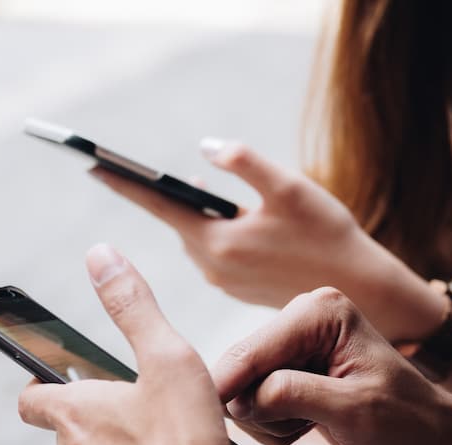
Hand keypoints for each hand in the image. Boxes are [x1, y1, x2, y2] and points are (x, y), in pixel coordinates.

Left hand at [18, 244, 230, 444]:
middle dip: (93, 413)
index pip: (31, 395)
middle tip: (135, 401)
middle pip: (65, 428)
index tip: (60, 373)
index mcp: (74, 413)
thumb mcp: (167, 359)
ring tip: (159, 437)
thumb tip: (100, 255)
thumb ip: (134, 306)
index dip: (41, 380)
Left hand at [91, 139, 442, 341]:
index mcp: (219, 241)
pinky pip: (214, 251)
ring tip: (196, 189)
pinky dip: (214, 231)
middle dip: (166, 195)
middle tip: (140, 169)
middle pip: (178, 221)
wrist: (359, 288)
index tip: (92, 164)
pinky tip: (230, 219)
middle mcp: (214, 266)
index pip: (161, 205)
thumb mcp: (290, 188)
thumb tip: (207, 148)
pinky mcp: (238, 287)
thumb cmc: (327, 234)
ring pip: (198, 236)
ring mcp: (225, 280)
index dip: (126, 183)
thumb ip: (245, 164)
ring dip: (196, 213)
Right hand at [213, 287, 451, 444]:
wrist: (430, 442)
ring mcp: (295, 348)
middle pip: (243, 369)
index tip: (215, 411)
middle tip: (301, 426)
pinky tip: (309, 425)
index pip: (255, 349)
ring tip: (312, 424)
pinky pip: (255, 403)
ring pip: (244, 390)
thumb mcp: (354, 409)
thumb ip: (294, 395)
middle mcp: (303, 322)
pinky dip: (275, 424)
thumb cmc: (408, 421)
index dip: (232, 383)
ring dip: (270, 420)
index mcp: (321, 312)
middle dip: (262, 407)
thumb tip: (242, 398)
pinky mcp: (291, 373)